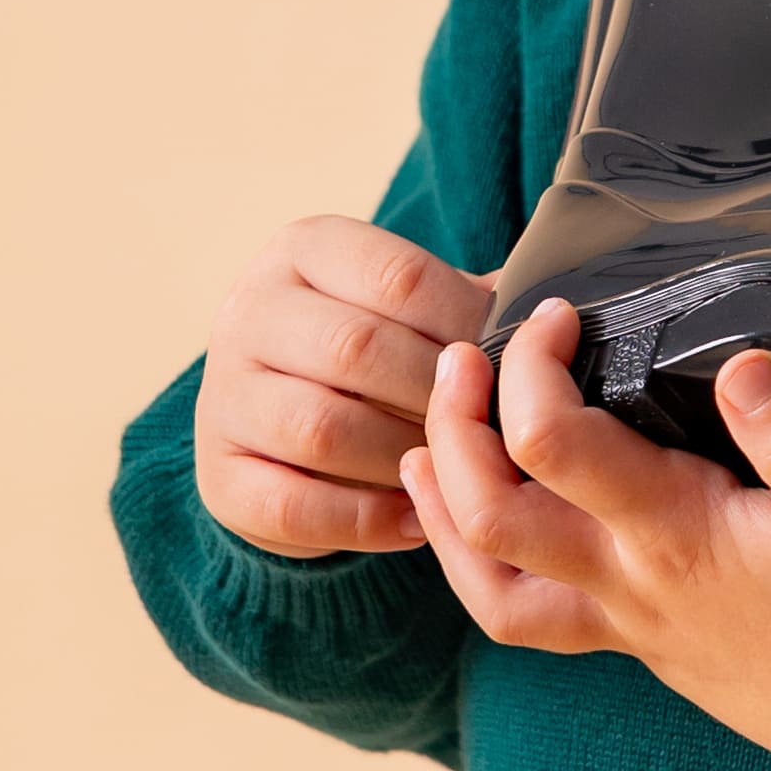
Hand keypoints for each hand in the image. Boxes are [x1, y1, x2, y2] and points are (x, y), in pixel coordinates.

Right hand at [196, 216, 495, 557]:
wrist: (289, 423)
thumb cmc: (383, 354)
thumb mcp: (419, 310)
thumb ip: (475, 305)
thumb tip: (555, 318)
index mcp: (306, 249)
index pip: (399, 278)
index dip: (469, 327)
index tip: (517, 366)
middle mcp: (249, 310)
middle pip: (357, 350)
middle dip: (437, 399)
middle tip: (490, 431)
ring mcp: (222, 396)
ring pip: (320, 429)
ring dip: (402, 460)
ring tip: (453, 474)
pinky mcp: (216, 476)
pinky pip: (292, 507)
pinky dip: (364, 522)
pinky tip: (412, 521)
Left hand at [402, 304, 770, 763]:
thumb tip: (743, 366)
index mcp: (676, 534)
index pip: (555, 445)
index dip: (534, 368)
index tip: (560, 314)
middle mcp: (628, 580)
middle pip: (490, 511)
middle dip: (456, 423)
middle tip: (468, 352)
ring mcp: (620, 618)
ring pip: (487, 576)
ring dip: (442, 503)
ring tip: (426, 434)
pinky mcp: (628, 637)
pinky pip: (518, 614)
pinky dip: (471, 565)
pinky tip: (462, 521)